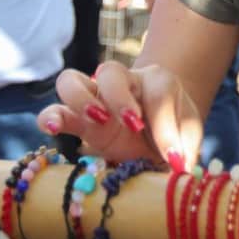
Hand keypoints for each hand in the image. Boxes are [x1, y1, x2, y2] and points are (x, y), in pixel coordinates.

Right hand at [37, 61, 203, 168]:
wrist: (158, 139)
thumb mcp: (188, 138)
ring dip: (80, 99)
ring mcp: (95, 98)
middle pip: (111, 71)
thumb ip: (184, 149)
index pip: (159, 94)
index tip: (173, 156)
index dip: (166, 126)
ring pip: (72, 80)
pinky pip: (54, 110)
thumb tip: (178, 168)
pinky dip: (49, 117)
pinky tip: (51, 129)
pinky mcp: (76, 120)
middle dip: (119, 97)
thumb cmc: (174, 133)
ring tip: (96, 121)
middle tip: (132, 125)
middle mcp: (124, 82)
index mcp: (158, 82)